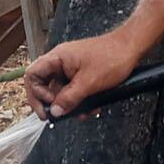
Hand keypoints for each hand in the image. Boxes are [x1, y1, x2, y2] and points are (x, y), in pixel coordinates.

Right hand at [25, 30, 144, 117]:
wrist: (131, 48)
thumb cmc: (112, 57)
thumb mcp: (88, 83)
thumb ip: (69, 98)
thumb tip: (55, 112)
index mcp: (57, 58)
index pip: (32, 76)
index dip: (35, 96)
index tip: (45, 111)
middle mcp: (60, 61)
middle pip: (45, 85)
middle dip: (54, 103)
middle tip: (61, 115)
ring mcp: (70, 67)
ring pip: (61, 90)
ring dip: (69, 104)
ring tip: (83, 113)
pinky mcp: (81, 72)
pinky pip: (73, 89)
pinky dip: (79, 100)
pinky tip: (91, 107)